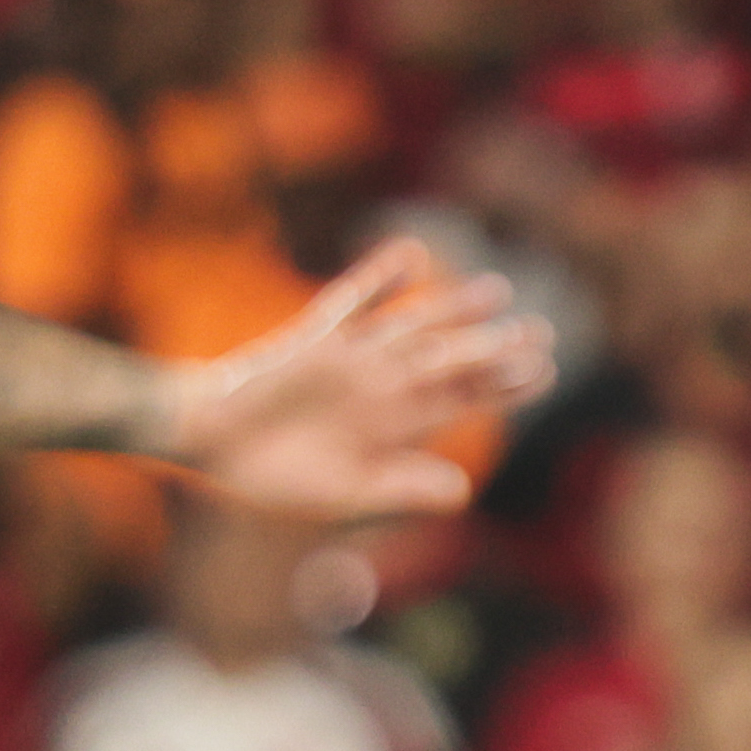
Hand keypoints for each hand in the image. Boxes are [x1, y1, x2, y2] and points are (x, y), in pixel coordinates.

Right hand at [169, 239, 552, 520]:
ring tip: (496, 290)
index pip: (459, 399)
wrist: (205, 443)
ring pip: (412, 328)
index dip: (501, 386)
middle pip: (448, 360)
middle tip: (542, 331)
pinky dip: (380, 279)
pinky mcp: (315, 339)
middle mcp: (379, 386)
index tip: (545, 371)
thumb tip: (466, 490)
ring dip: (452, 309)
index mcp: (391, 425)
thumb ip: (403, 487)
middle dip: (493, 347)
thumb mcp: (346, 495)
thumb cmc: (271, 475)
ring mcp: (350, 359)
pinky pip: (352, 302)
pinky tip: (413, 255)